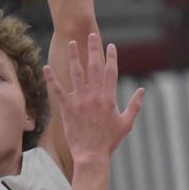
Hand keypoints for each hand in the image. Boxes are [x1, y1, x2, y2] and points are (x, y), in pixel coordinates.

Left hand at [43, 34, 144, 162]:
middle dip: (93, 49)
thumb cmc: (109, 141)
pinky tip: (46, 67)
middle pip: (94, 66)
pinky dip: (52, 78)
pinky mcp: (67, 107)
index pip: (111, 71)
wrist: (91, 155)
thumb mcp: (126, 123)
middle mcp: (94, 95)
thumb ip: (134, 105)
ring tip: (71, 43)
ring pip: (76, 73)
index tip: (110, 46)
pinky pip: (58, 90)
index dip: (111, 57)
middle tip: (91, 34)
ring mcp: (80, 100)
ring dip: (74, 56)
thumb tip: (142, 91)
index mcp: (109, 97)